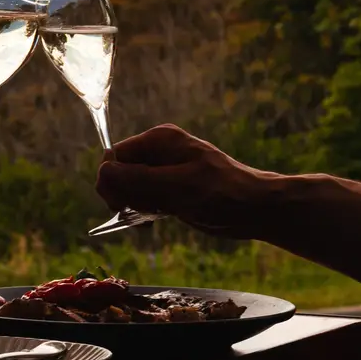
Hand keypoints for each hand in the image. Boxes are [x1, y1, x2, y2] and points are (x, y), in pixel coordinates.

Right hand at [95, 124, 268, 238]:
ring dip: (135, 203)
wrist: (257, 209)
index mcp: (159, 140)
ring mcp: (165, 168)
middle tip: (144, 211)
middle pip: (121, 170)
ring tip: (155, 215)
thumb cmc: (222, 194)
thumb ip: (138, 180)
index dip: (111, 181)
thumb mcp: (176, 187)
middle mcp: (159, 150)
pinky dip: (145, 208)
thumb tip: (103, 173)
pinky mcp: (172, 186)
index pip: (115, 156)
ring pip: (131, 185)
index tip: (120, 205)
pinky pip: (145, 194)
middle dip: (124, 194)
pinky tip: (155, 219)